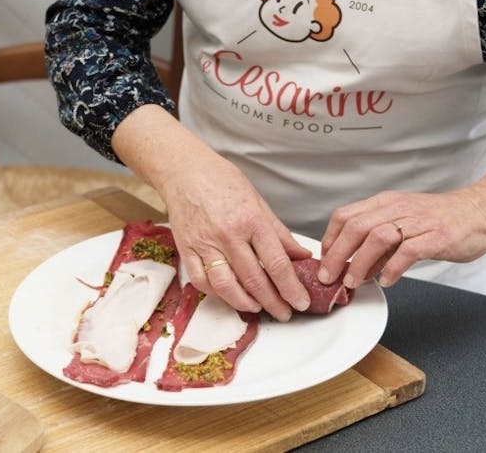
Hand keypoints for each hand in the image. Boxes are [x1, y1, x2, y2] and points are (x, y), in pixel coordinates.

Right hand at [113, 105, 310, 320]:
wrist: (184, 171)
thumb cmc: (222, 182)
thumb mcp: (258, 202)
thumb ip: (279, 232)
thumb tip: (301, 256)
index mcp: (251, 220)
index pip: (276, 262)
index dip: (291, 287)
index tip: (301, 302)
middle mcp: (228, 234)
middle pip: (254, 279)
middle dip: (273, 302)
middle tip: (285, 313)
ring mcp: (205, 244)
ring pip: (226, 285)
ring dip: (245, 303)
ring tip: (258, 308)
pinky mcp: (186, 249)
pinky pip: (201, 281)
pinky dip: (216, 294)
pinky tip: (229, 296)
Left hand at [318, 188, 485, 288]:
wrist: (480, 211)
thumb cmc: (439, 219)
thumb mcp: (402, 223)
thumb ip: (378, 244)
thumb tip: (353, 266)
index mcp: (385, 203)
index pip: (345, 216)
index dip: (330, 239)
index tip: (324, 259)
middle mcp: (397, 208)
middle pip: (355, 227)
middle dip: (337, 255)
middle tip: (328, 277)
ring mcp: (417, 221)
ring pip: (377, 237)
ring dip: (360, 262)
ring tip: (353, 282)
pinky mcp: (436, 236)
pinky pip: (408, 251)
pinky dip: (392, 268)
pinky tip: (386, 280)